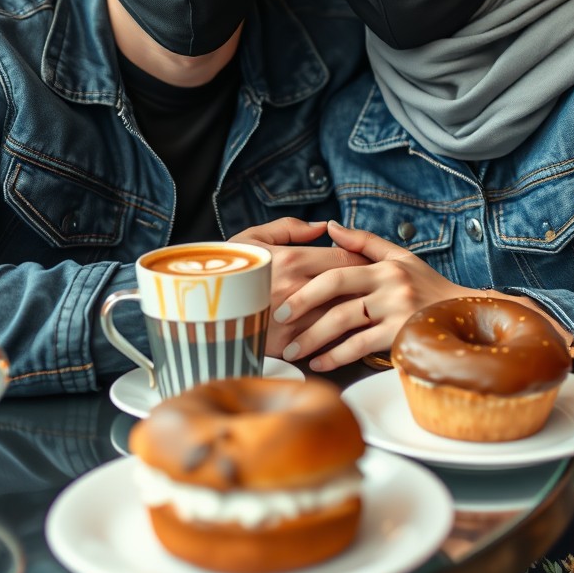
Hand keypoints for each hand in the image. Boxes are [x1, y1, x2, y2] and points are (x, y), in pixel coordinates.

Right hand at [229, 217, 370, 354]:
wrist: (199, 314)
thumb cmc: (226, 271)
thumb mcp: (250, 239)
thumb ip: (289, 227)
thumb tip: (322, 226)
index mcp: (290, 259)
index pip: (347, 257)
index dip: (363, 259)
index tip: (366, 263)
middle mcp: (296, 290)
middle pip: (352, 287)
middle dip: (367, 286)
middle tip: (374, 286)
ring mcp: (295, 320)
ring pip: (344, 316)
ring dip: (359, 312)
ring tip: (365, 308)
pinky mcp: (289, 345)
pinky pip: (328, 342)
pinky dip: (342, 337)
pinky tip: (346, 333)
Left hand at [273, 221, 482, 371]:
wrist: (465, 316)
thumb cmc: (427, 286)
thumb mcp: (400, 258)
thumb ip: (364, 242)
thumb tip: (330, 226)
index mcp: (384, 266)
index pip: (337, 270)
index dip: (307, 283)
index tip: (284, 295)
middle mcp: (390, 285)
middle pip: (337, 293)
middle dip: (303, 307)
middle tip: (279, 319)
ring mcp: (397, 311)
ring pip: (346, 322)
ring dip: (315, 338)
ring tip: (293, 350)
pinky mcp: (402, 336)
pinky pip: (362, 347)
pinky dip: (337, 356)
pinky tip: (320, 363)